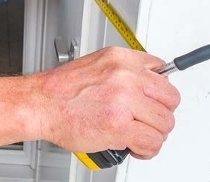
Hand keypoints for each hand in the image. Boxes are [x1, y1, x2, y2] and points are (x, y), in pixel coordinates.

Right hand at [34, 47, 180, 158]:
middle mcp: (125, 76)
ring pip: (164, 123)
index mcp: (119, 59)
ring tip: (137, 135)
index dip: (158, 90)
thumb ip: (121, 73)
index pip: (162, 70)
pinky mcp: (120, 126)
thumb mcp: (94, 66)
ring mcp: (124, 100)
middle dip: (160, 114)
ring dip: (153, 134)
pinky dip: (146, 150)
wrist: (39, 105)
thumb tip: (142, 86)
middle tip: (147, 121)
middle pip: (170, 98)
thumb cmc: (60, 91)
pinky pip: (152, 142)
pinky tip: (134, 146)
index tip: (155, 99)